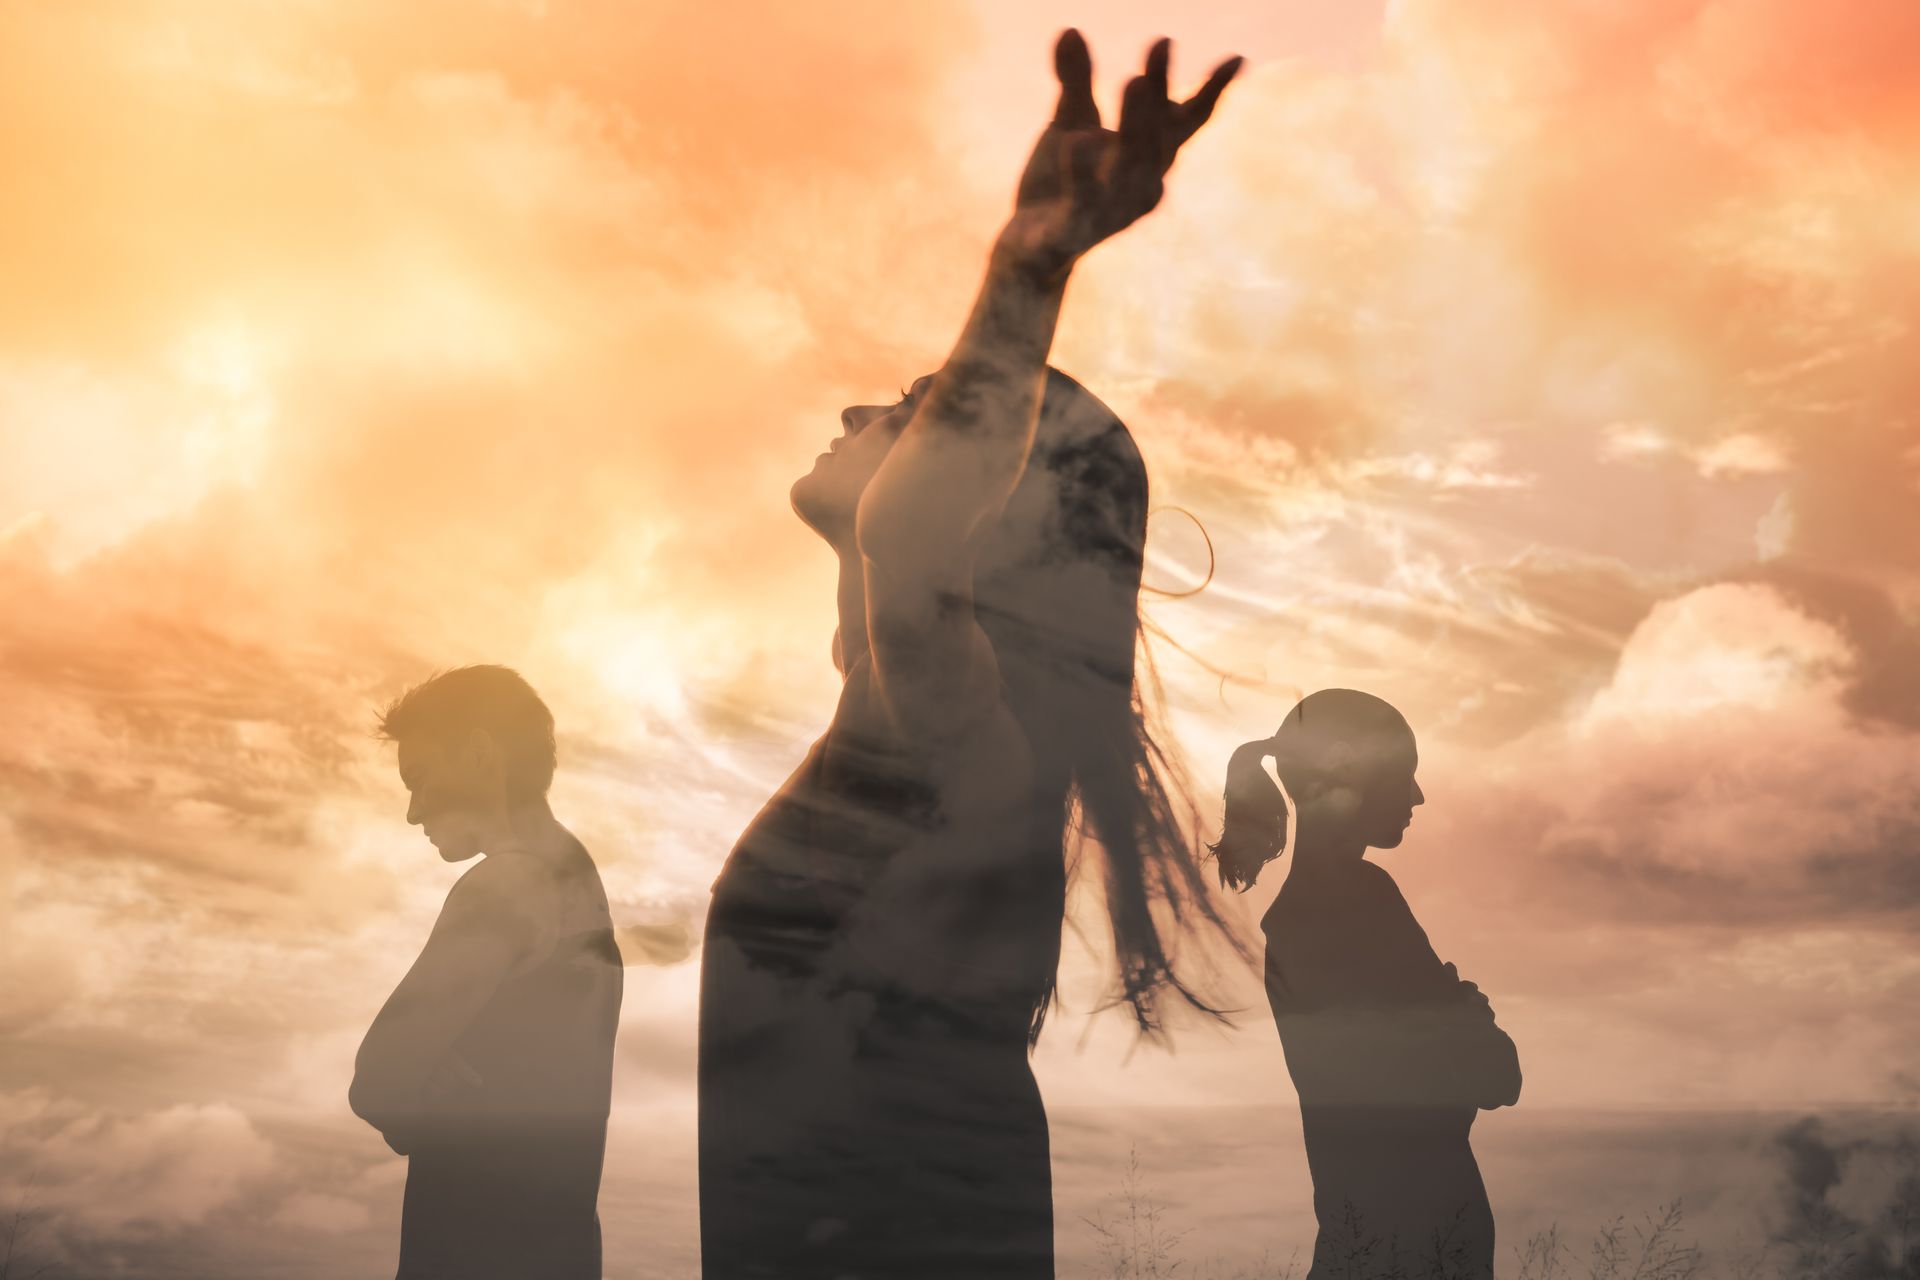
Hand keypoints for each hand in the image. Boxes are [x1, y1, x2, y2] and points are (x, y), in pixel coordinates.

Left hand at [1001, 30, 1241, 273]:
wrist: (1032, 248)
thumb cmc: (1063, 182)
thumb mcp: (1069, 123)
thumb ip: (1075, 80)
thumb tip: (1069, 28)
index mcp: (1149, 157)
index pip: (1185, 122)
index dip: (1212, 92)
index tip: (1237, 59)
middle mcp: (1141, 184)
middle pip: (1159, 136)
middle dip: (1161, 92)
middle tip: (1162, 41)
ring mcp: (1113, 210)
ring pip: (1131, 166)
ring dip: (1136, 125)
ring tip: (1133, 80)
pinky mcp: (1077, 228)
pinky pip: (1083, 200)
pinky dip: (1082, 173)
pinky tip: (1073, 140)